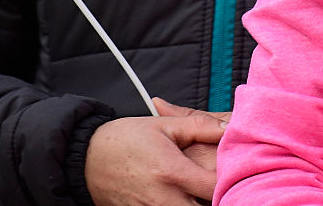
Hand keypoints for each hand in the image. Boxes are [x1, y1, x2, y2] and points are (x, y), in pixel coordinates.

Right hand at [84, 99, 228, 205]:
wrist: (88, 159)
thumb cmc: (126, 139)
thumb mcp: (163, 126)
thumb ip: (200, 126)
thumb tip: (229, 127)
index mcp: (172, 172)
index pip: (216, 188)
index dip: (230, 181)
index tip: (234, 171)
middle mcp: (165, 199)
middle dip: (219, 198)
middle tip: (221, 184)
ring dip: (199, 203)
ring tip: (202, 190)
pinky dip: (183, 205)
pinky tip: (185, 196)